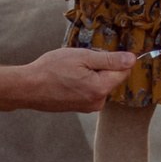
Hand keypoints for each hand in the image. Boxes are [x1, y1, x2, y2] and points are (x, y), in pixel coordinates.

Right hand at [17, 47, 134, 112]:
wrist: (28, 87)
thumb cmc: (51, 69)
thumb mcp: (82, 57)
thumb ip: (110, 60)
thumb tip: (132, 60)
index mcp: (100, 89)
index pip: (123, 71)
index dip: (113, 59)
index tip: (98, 53)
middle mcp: (97, 102)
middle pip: (111, 78)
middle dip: (100, 67)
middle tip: (80, 61)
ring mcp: (88, 107)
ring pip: (100, 83)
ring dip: (91, 74)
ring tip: (71, 70)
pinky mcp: (79, 108)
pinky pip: (90, 90)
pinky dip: (83, 82)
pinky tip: (68, 78)